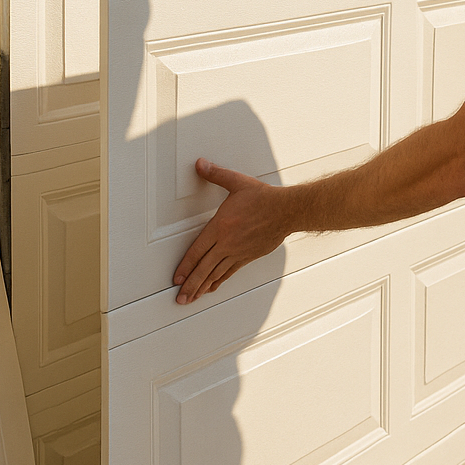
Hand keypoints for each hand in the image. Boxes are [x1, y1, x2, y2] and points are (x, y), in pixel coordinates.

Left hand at [172, 159, 289, 304]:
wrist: (287, 210)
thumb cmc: (264, 198)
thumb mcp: (237, 182)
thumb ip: (216, 174)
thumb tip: (201, 164)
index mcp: (220, 227)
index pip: (196, 251)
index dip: (185, 267)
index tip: (176, 279)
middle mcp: (227, 243)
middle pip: (204, 269)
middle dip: (190, 286)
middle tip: (180, 299)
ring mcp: (238, 252)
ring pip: (216, 274)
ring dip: (202, 288)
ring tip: (192, 299)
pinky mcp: (248, 256)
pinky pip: (230, 272)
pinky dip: (219, 281)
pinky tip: (212, 288)